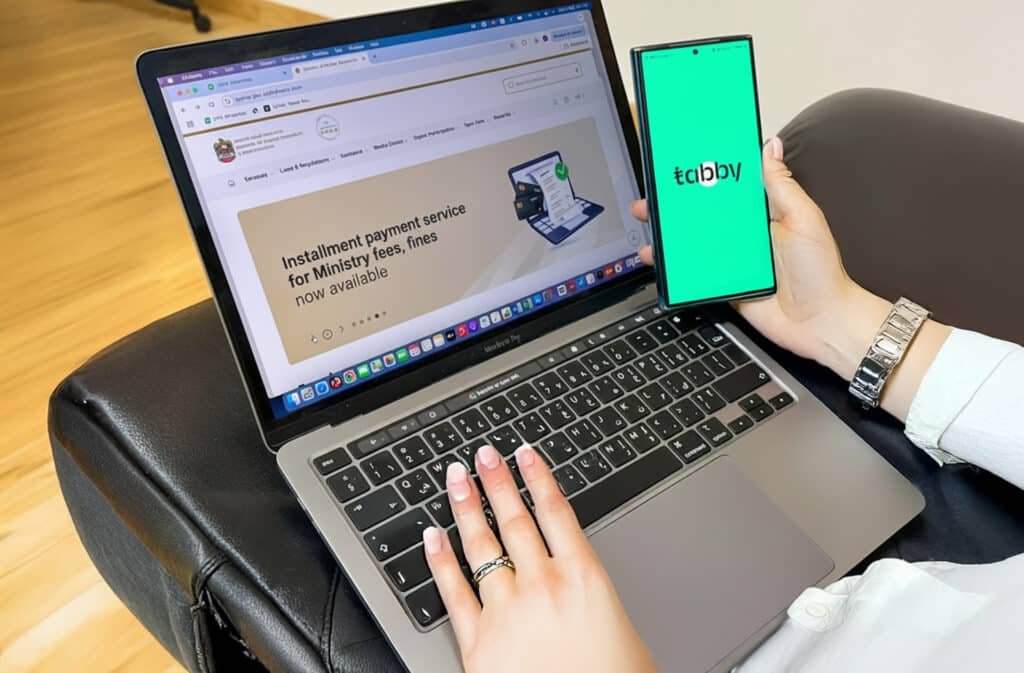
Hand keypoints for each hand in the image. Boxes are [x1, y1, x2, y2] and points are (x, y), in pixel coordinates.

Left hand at [423, 445, 656, 672]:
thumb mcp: (620, 629)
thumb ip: (591, 597)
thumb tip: (575, 582)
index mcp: (585, 579)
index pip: (556, 512)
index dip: (538, 478)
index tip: (525, 454)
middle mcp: (543, 587)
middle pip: (515, 519)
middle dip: (497, 481)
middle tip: (483, 454)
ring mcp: (507, 611)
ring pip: (482, 546)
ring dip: (466, 507)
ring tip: (456, 478)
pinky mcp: (478, 644)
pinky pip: (453, 592)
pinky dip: (440, 561)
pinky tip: (431, 537)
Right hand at [633, 136, 948, 420]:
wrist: (819, 321)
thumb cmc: (820, 270)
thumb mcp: (803, 218)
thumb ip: (782, 185)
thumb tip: (771, 147)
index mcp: (762, 213)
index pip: (728, 188)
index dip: (704, 176)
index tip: (680, 164)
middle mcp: (744, 235)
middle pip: (703, 215)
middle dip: (674, 205)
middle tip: (651, 197)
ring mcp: (731, 261)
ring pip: (693, 243)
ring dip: (668, 235)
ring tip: (648, 225)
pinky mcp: (723, 285)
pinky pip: (694, 273)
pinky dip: (674, 267)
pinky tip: (658, 260)